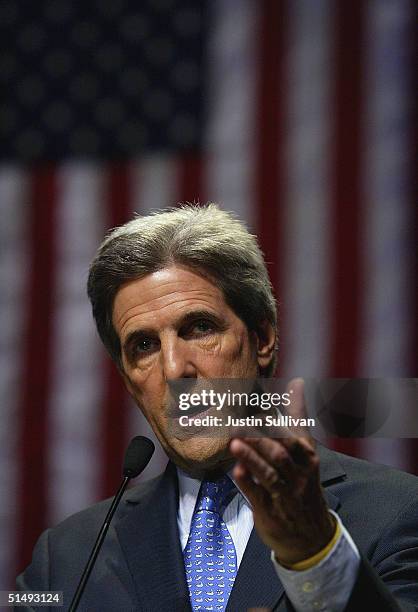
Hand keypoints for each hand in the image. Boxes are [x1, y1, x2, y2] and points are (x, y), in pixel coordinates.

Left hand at [229, 378, 334, 565]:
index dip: (276, 420)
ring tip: (234, 443)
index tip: (261, 403)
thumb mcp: (306, 451)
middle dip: (260, 438)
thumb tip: (297, 382)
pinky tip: (236, 471)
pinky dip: (247, 483)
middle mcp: (299, 476)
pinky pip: (257, 496)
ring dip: (251, 458)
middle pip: (280, 453)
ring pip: (269, 474)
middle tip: (238, 423)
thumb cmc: (304, 482)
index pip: (293, 436)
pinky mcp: (270, 512)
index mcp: (308, 458)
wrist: (311, 535)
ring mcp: (285, 495)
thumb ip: (298, 417)